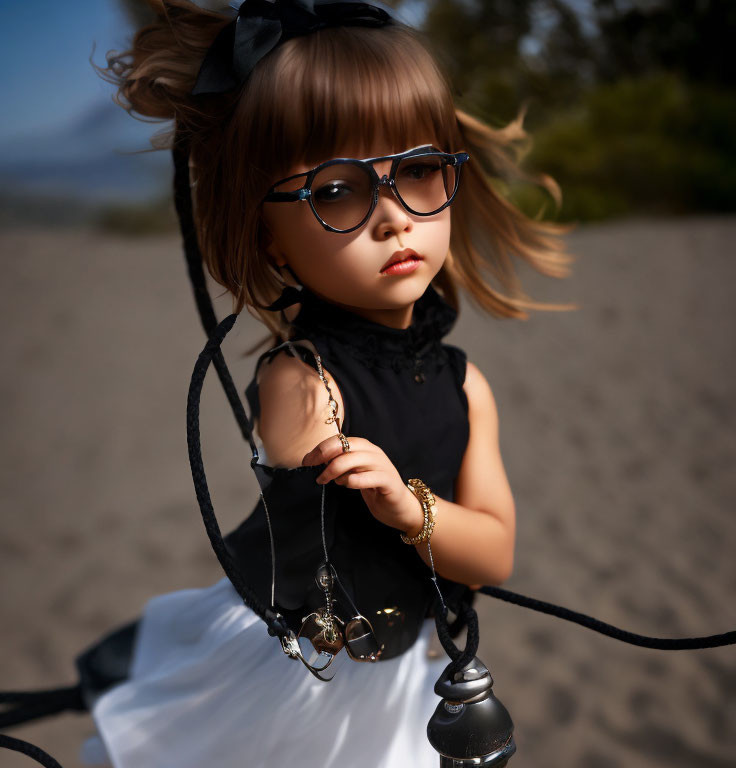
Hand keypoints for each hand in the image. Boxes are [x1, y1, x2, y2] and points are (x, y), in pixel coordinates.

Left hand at [302, 435, 423, 533]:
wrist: (399, 507)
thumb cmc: (373, 488)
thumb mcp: (354, 472)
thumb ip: (340, 464)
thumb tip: (315, 460)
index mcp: (364, 447)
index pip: (339, 440)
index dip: (321, 449)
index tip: (307, 461)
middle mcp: (373, 452)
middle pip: (344, 446)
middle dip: (324, 458)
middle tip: (315, 472)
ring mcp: (382, 465)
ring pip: (353, 460)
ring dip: (335, 471)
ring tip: (331, 481)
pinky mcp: (388, 481)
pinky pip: (367, 477)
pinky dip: (352, 481)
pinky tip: (347, 485)